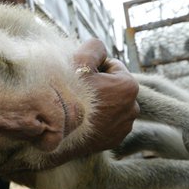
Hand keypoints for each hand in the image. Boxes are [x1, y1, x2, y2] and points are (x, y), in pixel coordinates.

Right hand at [49, 39, 139, 165]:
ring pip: (111, 105)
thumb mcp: (80, 60)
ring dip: (99, 104)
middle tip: (78, 92)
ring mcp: (124, 127)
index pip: (112, 66)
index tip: (80, 76)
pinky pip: (108, 124)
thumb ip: (95, 47)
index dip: (94, 68)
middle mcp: (133, 108)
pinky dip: (98, 121)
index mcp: (129, 86)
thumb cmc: (68, 93)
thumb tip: (100, 50)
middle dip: (99, 87)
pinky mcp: (114, 141)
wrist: (55, 131)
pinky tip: (83, 121)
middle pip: (113, 87)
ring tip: (79, 108)